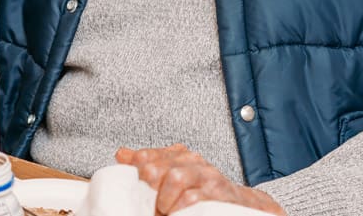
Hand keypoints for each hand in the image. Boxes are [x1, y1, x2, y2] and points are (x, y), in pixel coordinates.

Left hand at [114, 146, 285, 215]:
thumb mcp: (174, 173)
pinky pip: (192, 198)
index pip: (145, 156)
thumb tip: (121, 154)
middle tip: (149, 204)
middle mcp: (192, 161)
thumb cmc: (203, 191)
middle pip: (155, 167)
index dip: (136, 174)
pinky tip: (178, 213)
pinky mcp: (218, 192)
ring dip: (165, 200)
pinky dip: (181, 208)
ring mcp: (206, 175)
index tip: (135, 189)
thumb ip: (149, 163)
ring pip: (174, 177)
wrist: (240, 203)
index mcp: (178, 154)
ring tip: (166, 210)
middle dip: (148, 189)